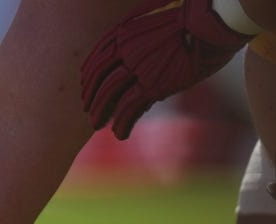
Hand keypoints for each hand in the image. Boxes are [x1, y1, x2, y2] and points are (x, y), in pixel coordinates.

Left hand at [82, 0, 253, 139]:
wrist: (211, 19)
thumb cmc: (190, 16)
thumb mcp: (153, 17)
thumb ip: (137, 31)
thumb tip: (128, 43)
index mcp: (125, 34)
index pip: (97, 59)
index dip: (89, 77)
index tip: (86, 88)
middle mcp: (127, 51)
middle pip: (99, 79)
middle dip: (91, 98)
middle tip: (88, 111)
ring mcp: (139, 68)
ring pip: (109, 95)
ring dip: (99, 113)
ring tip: (96, 125)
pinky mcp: (154, 84)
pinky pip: (129, 108)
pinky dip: (122, 123)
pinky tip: (119, 133)